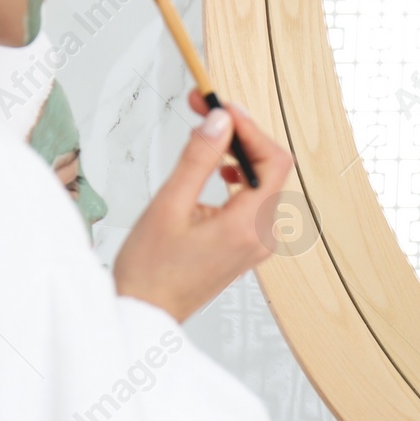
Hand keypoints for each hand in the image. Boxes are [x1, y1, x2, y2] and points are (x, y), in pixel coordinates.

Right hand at [114, 90, 293, 321]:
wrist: (145, 313)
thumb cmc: (150, 271)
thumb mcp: (169, 205)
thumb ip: (198, 158)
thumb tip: (220, 121)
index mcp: (248, 226)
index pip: (274, 160)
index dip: (250, 127)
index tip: (222, 107)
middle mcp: (262, 235)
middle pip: (270, 167)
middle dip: (240, 134)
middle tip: (206, 110)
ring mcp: (257, 242)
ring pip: (263, 181)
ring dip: (238, 153)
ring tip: (207, 137)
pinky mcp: (247, 245)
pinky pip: (254, 200)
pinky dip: (237, 176)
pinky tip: (215, 171)